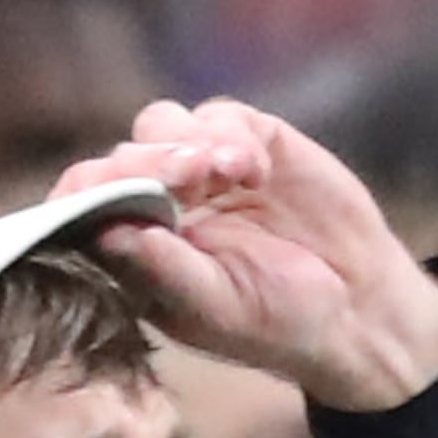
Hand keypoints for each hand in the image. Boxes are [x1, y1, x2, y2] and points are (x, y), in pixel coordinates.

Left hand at [63, 98, 437, 417]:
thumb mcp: (216, 309)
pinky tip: (253, 171)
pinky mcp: (250, 140)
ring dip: (182, 143)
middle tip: (184, 182)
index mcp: (137, 254)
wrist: (355, 304)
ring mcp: (204, 171)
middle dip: (142, 166)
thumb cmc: (277, 322)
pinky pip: (219, 115)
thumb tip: (107, 233)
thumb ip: (163, 271)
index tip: (100, 197)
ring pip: (160, 125)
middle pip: (118, 158)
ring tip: (221, 174)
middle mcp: (160, 207)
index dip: (82, 194)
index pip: (85, 208)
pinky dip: (229, 136)